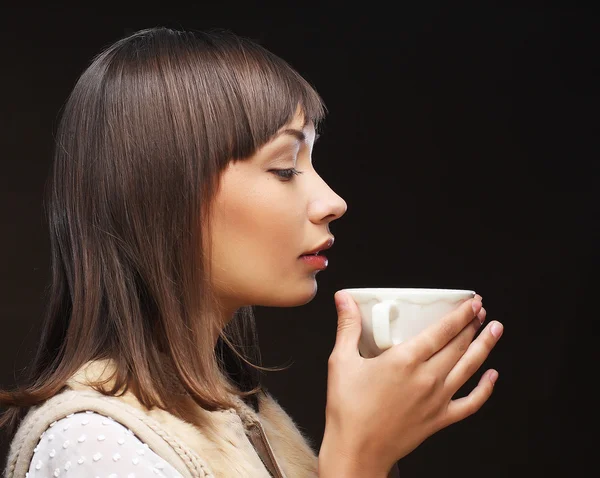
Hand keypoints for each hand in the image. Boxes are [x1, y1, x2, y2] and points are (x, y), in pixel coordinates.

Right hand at [318, 291, 501, 476]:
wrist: (357, 450)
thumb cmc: (348, 409)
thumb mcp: (341, 361)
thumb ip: (348, 327)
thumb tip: (344, 299)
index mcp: (405, 360)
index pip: (442, 330)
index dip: (461, 314)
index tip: (472, 302)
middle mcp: (427, 378)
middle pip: (459, 345)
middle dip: (473, 324)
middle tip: (481, 311)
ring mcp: (437, 399)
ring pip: (469, 368)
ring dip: (485, 346)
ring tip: (495, 330)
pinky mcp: (439, 419)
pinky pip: (471, 403)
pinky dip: (485, 389)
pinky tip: (492, 376)